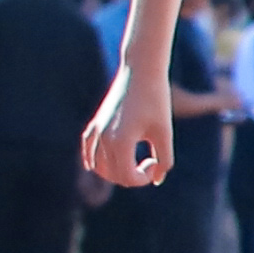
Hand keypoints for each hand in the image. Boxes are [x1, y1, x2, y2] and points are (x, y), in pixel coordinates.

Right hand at [76, 50, 173, 190]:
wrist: (141, 71)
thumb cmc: (157, 101)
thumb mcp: (165, 132)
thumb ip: (164, 160)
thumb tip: (156, 180)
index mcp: (120, 142)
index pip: (127, 177)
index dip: (144, 178)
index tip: (156, 162)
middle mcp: (103, 138)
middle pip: (113, 175)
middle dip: (132, 176)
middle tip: (152, 162)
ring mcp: (96, 131)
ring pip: (98, 166)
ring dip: (115, 172)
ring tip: (133, 164)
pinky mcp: (95, 123)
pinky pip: (88, 150)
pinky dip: (96, 161)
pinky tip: (106, 164)